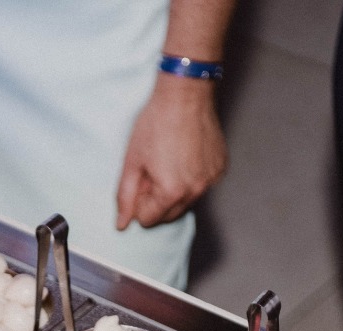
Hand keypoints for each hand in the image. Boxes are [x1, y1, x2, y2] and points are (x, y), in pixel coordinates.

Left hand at [116, 74, 226, 229]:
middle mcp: (196, 191)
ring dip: (174, 190)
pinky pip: (201, 185)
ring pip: (186, 202)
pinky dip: (191, 178)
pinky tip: (185, 154)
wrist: (185, 93)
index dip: (139, 201)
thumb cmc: (156, 122)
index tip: (141, 177)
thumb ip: (125, 196)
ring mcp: (211, 180)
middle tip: (153, 168)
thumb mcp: (132, 161)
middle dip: (156, 199)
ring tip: (169, 159)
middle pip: (168, 215)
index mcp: (171, 192)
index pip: (148, 220)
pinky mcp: (220, 168)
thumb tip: (122, 224)